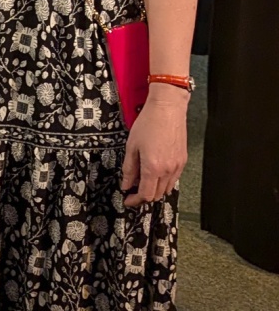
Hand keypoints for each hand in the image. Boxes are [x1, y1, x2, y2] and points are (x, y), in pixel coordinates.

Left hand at [121, 88, 188, 206]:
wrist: (168, 109)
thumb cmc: (147, 124)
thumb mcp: (131, 146)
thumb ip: (129, 168)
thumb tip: (126, 185)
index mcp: (153, 168)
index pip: (146, 194)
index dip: (135, 200)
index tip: (127, 200)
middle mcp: (168, 170)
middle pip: (157, 195)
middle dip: (144, 197)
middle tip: (132, 192)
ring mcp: (178, 166)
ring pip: (166, 188)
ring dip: (154, 190)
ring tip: (142, 182)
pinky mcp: (183, 161)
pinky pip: (173, 179)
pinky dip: (163, 182)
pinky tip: (154, 173)